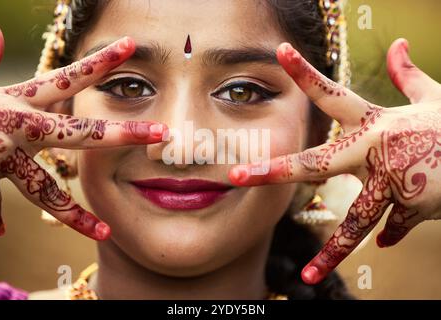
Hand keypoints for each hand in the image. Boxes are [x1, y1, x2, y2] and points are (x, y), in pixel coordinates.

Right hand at [0, 24, 166, 240]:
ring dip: (74, 216)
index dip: (100, 62)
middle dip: (123, 132)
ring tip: (102, 234)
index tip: (132, 47)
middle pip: (79, 133)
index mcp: (14, 102)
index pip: (66, 78)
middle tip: (162, 134)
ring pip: (45, 192)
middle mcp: (14, 129)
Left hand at [228, 38, 440, 283]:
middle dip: (275, 170)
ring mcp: (395, 182)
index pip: (333, 94)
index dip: (305, 72)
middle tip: (236, 176)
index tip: (280, 52)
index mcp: (376, 122)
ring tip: (308, 277)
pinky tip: (381, 244)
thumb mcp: (434, 97)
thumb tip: (399, 44)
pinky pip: (392, 227)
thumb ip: (408, 76)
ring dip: (332, 253)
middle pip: (316, 164)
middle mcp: (376, 151)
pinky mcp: (415, 206)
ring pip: (356, 221)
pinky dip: (388, 234)